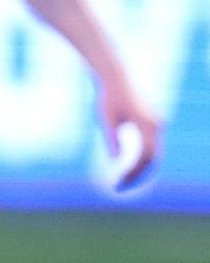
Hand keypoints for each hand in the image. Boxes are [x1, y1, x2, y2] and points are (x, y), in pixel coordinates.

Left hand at [98, 76, 162, 190]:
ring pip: (153, 153)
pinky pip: (150, 146)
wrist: (114, 75)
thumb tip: (115, 160)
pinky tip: (128, 167)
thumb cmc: (107, 95)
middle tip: (118, 187)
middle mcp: (156, 125)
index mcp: (146, 124)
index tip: (117, 184)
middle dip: (137, 175)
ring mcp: (156, 124)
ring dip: (140, 169)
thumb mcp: (106, 118)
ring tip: (123, 181)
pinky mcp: (151, 122)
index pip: (144, 158)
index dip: (132, 173)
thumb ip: (112, 138)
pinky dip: (141, 159)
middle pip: (152, 159)